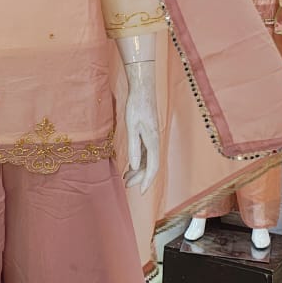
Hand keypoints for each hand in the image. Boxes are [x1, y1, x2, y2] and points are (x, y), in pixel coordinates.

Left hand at [123, 62, 159, 193]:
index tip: (141, 192)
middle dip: (140, 178)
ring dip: (138, 170)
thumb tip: (136, 167)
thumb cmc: (136, 106)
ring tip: (126, 178)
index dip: (148, 181)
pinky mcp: (148, 134)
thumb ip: (134, 147)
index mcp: (153, 142)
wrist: (143, 89)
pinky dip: (138, 161)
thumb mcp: (131, 127)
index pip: (153, 167)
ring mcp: (152, 138)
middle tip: (127, 186)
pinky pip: (145, 153)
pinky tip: (130, 165)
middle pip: (151, 166)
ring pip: (148, 160)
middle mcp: (155, 142)